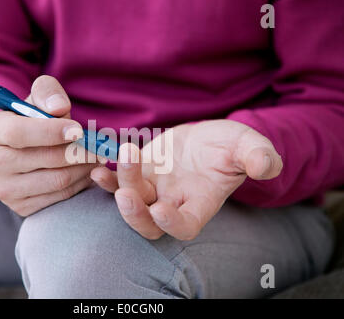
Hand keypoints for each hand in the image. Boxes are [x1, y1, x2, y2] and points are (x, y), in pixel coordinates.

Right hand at [0, 75, 96, 215]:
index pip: (18, 132)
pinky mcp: (20, 207)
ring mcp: (5, 188)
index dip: (51, 131)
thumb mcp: (41, 100)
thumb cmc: (39, 121)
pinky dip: (80, 184)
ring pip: (57, 179)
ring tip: (97, 157)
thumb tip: (59, 108)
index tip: (79, 130)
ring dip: (84, 168)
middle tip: (100, 147)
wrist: (31, 151)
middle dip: (78, 151)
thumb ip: (48, 93)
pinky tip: (87, 172)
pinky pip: (60, 196)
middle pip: (44, 158)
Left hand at [91, 120, 282, 239]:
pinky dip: (107, 179)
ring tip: (126, 154)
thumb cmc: (232, 146)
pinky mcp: (139, 173)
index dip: (172, 224)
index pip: (186, 226)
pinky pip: (117, 182)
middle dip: (135, 215)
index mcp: (201, 202)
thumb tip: (267, 166)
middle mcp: (174, 202)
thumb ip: (259, 157)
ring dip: (122, 183)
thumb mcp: (249, 146)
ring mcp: (154, 189)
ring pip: (131, 200)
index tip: (161, 209)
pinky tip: (97, 167)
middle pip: (149, 225)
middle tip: (126, 195)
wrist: (208, 139)